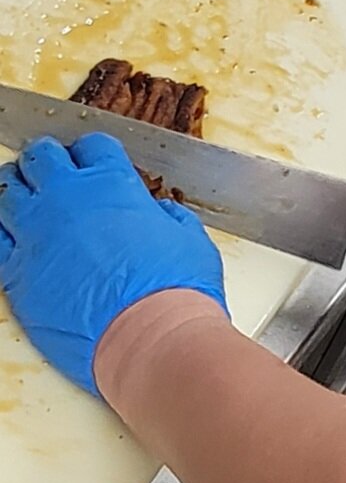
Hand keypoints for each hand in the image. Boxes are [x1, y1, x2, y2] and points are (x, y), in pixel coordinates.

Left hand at [0, 135, 227, 396]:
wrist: (148, 336)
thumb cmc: (175, 288)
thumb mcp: (190, 239)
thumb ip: (170, 219)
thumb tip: (163, 214)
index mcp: (112, 183)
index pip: (91, 146)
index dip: (90, 151)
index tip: (90, 160)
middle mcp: (68, 199)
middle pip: (41, 157)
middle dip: (45, 159)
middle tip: (49, 169)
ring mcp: (36, 233)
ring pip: (8, 192)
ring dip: (17, 190)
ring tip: (23, 197)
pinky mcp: (17, 272)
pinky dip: (2, 233)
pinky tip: (10, 237)